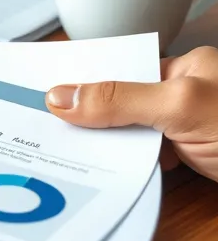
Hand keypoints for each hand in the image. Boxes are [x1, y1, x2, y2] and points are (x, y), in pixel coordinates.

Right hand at [46, 45, 217, 181]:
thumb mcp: (180, 105)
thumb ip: (121, 100)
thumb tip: (64, 97)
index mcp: (185, 68)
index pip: (122, 70)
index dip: (86, 83)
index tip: (48, 98)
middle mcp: (185, 95)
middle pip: (122, 103)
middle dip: (93, 117)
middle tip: (51, 129)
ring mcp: (188, 129)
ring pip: (132, 134)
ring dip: (111, 147)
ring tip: (72, 154)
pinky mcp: (192, 160)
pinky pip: (148, 160)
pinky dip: (130, 168)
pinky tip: (110, 172)